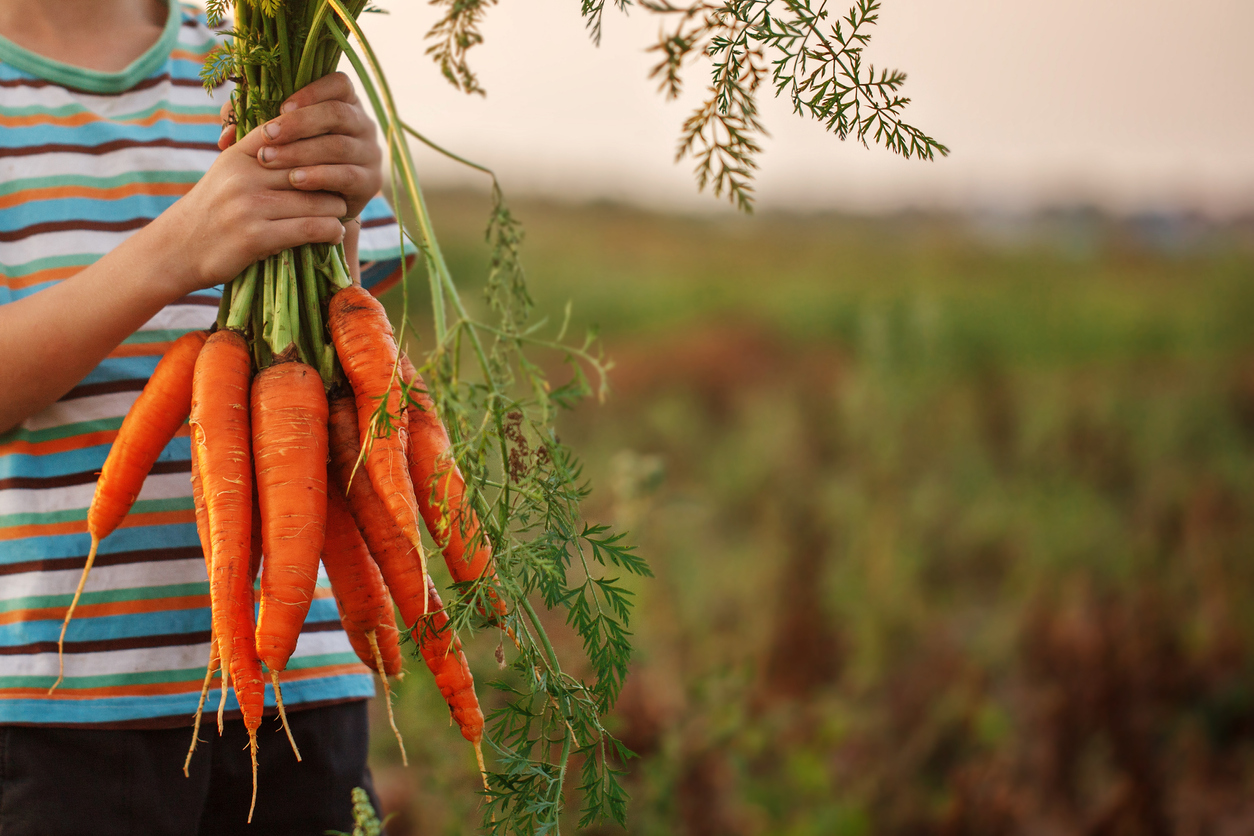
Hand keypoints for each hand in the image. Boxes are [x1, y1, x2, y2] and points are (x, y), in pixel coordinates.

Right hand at [164, 121, 348, 292]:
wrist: (177, 250)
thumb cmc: (212, 211)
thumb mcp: (228, 172)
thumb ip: (258, 153)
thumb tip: (300, 132)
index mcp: (239, 155)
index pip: (290, 136)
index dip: (319, 143)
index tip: (337, 156)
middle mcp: (244, 176)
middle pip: (311, 169)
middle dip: (333, 180)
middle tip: (345, 190)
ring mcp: (250, 206)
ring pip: (317, 201)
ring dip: (336, 210)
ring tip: (341, 214)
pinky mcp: (257, 237)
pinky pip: (311, 228)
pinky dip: (331, 231)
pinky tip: (334, 234)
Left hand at [219, 72, 383, 221]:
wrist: (319, 207)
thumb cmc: (293, 162)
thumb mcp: (275, 138)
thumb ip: (250, 125)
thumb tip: (225, 135)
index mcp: (345, 103)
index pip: (339, 84)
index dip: (312, 91)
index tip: (281, 106)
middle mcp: (364, 125)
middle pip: (338, 113)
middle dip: (299, 124)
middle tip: (267, 136)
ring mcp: (370, 154)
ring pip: (340, 146)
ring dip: (302, 152)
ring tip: (270, 161)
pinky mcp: (371, 183)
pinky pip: (347, 175)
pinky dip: (320, 176)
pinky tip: (295, 180)